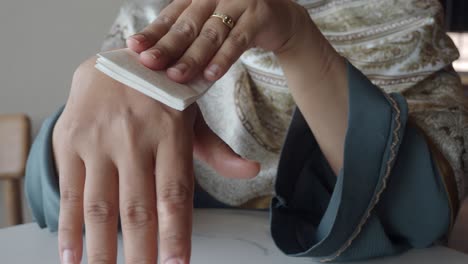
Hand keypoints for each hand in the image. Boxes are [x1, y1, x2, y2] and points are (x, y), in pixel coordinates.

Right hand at [53, 57, 259, 263]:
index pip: (174, 194)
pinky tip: (72, 257)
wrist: (115, 59)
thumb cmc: (161, 95)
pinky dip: (69, 229)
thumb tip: (250, 171)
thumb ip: (217, 150)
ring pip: (101, 206)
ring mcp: (98, 140)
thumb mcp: (191, 116)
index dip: (176, 234)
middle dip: (141, 252)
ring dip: (103, 250)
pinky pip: (70, 192)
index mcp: (169, 133)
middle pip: (138, 208)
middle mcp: (133, 138)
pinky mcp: (69, 141)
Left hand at [126, 0, 308, 82]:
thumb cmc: (235, 24)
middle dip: (167, 47)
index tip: (134, 47)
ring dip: (193, 57)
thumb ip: (187, 36)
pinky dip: (223, 59)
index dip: (153, 32)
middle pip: (187, 25)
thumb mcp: (208, 25)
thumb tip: (153, 58)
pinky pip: (237, 41)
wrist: (278, 19)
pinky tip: (210, 75)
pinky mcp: (258, 16)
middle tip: (150, 63)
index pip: (171, 16)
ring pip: (210, 34)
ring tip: (177, 76)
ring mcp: (237, 3)